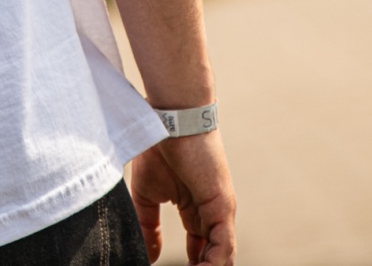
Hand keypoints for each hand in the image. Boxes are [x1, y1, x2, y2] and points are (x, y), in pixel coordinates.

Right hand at [129, 132, 235, 263]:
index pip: (201, 251)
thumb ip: (147, 226)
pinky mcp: (223, 207)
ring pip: (222, 256)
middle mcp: (213, 215)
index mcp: (198, 211)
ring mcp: (221, 212)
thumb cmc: (159, 148)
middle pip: (214, 257)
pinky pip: (224, 246)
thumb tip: (147, 256)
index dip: (192, 265)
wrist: (168, 121)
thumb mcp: (147, 196)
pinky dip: (214, 263)